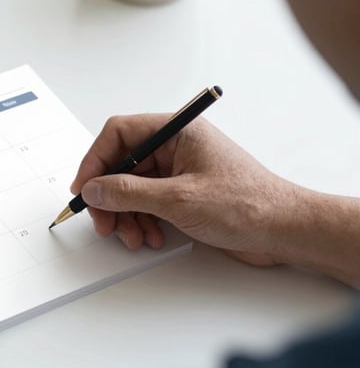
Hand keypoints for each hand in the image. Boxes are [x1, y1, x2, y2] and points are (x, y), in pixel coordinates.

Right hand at [70, 114, 299, 266]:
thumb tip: (94, 188)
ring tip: (133, 237)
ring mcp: (178, 171)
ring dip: (126, 215)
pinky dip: (142, 221)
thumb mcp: (178, 199)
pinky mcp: (183, 193)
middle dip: (110, 197)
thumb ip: (128, 192)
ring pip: (132, 188)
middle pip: (121, 165)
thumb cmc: (248, 204)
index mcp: (177, 131)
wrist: (284, 230)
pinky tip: (151, 237)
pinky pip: (147, 203)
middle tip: (104, 222)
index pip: (119, 133)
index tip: (84, 187)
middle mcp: (175, 147)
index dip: (95, 160)